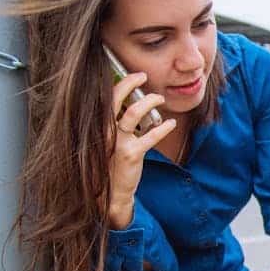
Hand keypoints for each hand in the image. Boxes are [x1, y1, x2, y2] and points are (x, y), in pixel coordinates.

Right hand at [107, 72, 175, 228]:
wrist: (109, 193)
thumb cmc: (109, 164)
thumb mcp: (107, 141)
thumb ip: (114, 124)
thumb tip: (129, 104)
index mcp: (98, 126)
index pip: (106, 98)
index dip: (120, 83)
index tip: (134, 76)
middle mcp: (104, 131)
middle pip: (116, 99)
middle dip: (131, 84)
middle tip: (143, 76)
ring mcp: (117, 142)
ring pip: (134, 114)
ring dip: (149, 102)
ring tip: (160, 98)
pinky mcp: (131, 154)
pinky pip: (150, 136)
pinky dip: (163, 128)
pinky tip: (171, 124)